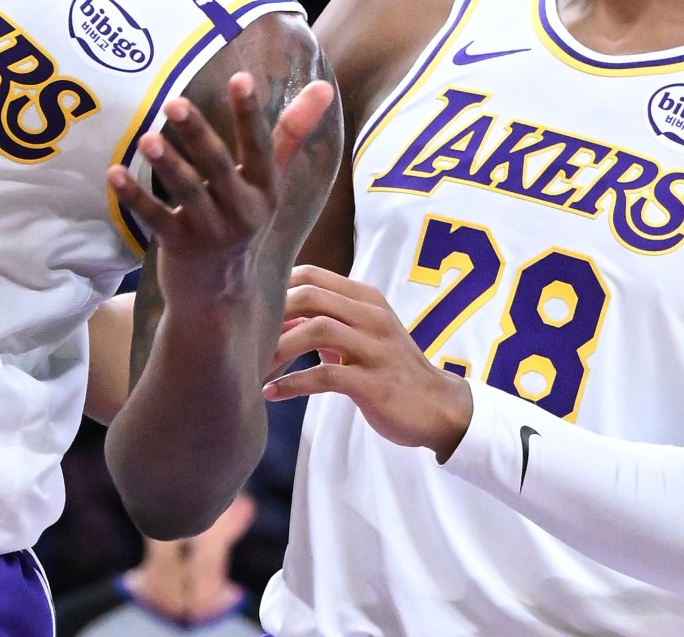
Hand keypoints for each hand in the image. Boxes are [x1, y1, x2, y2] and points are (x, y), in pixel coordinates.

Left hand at [107, 74, 332, 308]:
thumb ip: (291, 134)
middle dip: (197, 134)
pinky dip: (134, 196)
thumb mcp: (270, 183)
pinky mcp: (179, 246)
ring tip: (146, 138)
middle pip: (219, 166)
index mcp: (265, 190)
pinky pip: (155, 218)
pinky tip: (114, 173)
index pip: (262, 147)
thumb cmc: (243, 221)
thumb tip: (324, 87)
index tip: (241, 79)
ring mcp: (210, 231)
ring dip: (168, 164)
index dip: (251, 114)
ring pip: (188, 192)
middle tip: (174, 103)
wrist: (219, 293)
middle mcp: (243, 211)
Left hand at [263, 265, 477, 458]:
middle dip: (270, 314)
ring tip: (253, 368)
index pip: (312, 274)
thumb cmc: (389, 369)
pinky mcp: (376, 382)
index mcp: (366, 300)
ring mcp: (376, 348)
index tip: (249, 309)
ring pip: (317, 329)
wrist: (440, 408)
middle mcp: (372, 316)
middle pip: (310, 295)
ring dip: (277, 349)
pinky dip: (292, 383)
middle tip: (243, 338)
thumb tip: (270, 320)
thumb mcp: (359, 337)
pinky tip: (271, 393)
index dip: (275, 286)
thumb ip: (320, 323)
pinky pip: (326, 375)